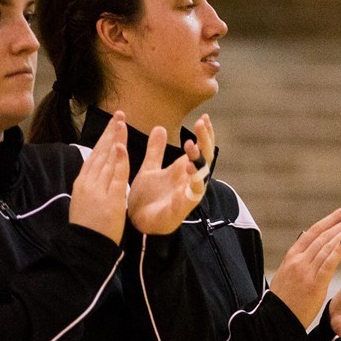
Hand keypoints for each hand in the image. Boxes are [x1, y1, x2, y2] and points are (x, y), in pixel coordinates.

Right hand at [68, 111, 130, 243]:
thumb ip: (93, 184)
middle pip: (100, 152)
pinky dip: (119, 161)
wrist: (85, 246)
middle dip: (110, 132)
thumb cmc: (89, 226)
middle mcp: (88, 182)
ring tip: (121, 123)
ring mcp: (97, 189)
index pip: (95, 155)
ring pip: (107, 160)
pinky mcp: (109, 198)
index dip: (104, 138)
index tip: (112, 124)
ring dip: (115, 140)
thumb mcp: (86, 200)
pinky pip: (116, 176)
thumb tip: (97, 171)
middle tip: (118, 115)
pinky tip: (122, 146)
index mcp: (83, 182)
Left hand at [128, 115, 215, 235]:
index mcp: (183, 171)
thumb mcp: (149, 168)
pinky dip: (192, 185)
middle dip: (205, 141)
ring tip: (191, 146)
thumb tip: (160, 127)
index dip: (204, 135)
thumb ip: (156, 150)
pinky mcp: (180, 209)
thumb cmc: (145, 198)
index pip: (200, 149)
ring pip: (201, 176)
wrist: (136, 223)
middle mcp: (189, 181)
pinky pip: (190, 197)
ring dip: (199, 161)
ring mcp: (186, 195)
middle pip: (205, 158)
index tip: (203, 118)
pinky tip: (190, 171)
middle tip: (202, 123)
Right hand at [270, 206, 340, 327]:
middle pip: (322, 235)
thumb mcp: (285, 273)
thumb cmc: (283, 300)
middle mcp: (298, 260)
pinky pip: (328, 262)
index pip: (313, 231)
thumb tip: (303, 235)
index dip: (330, 219)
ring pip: (327, 245)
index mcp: (291, 256)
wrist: (274, 321)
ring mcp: (306, 272)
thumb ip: (296, 255)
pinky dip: (339, 248)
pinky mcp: (315, 284)